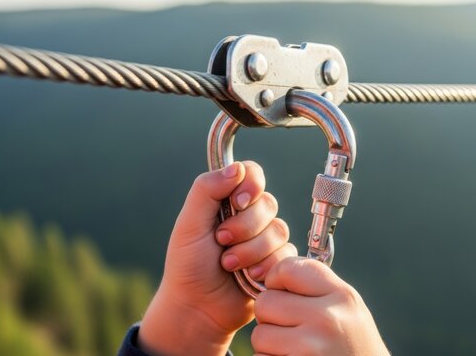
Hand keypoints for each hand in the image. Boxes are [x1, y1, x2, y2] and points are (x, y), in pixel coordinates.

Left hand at [139, 161, 296, 355]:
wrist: (198, 308)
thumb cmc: (188, 266)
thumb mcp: (189, 225)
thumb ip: (207, 190)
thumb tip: (236, 168)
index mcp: (228, 200)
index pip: (253, 174)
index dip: (252, 185)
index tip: (238, 202)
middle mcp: (250, 216)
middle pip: (268, 204)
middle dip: (244, 227)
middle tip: (221, 242)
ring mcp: (265, 239)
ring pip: (279, 230)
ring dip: (252, 250)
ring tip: (229, 265)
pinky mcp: (277, 262)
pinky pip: (287, 254)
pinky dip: (266, 266)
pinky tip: (249, 276)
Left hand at [253, 257, 390, 355]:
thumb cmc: (354, 346)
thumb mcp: (348, 309)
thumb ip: (317, 288)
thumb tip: (272, 273)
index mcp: (341, 296)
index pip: (288, 268)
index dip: (276, 279)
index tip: (283, 293)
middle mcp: (327, 319)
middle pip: (265, 302)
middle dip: (270, 317)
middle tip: (289, 329)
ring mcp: (310, 348)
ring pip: (259, 335)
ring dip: (269, 345)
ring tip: (294, 349)